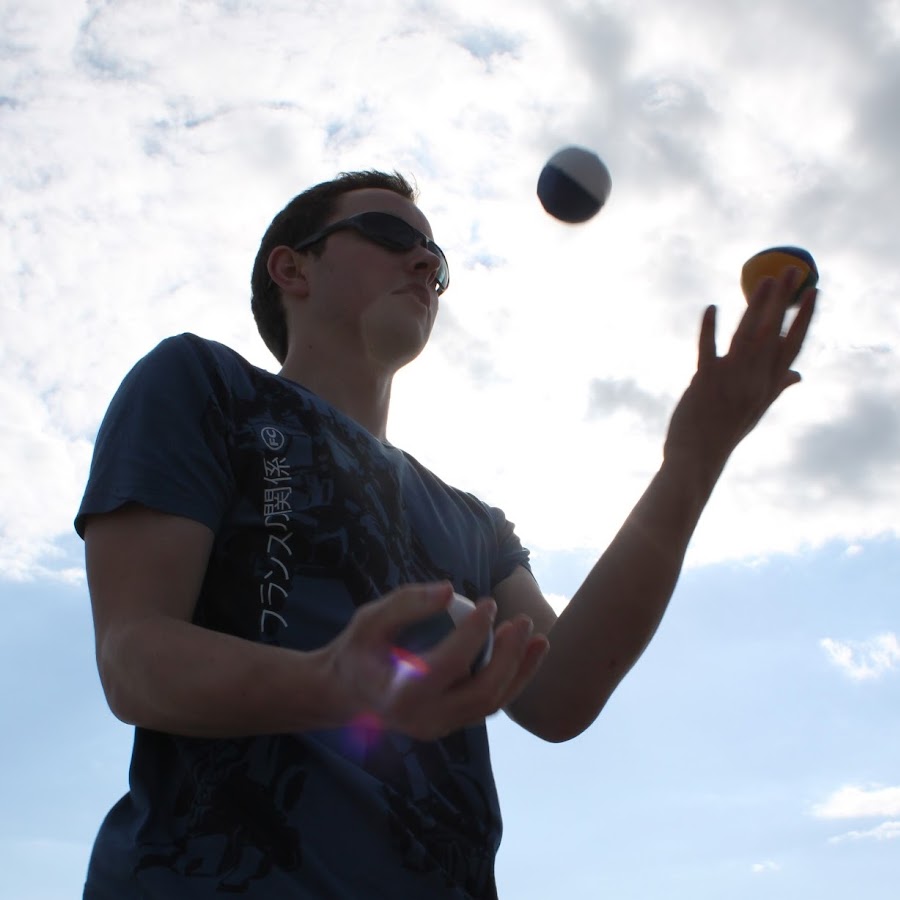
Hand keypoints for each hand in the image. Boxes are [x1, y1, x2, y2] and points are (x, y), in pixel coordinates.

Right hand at [320, 582, 548, 740]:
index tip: (489, 603)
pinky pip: (486, 706)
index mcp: (400, 693)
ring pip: (490, 705)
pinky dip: (510, 681)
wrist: (343, 694)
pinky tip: (524, 654)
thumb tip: (451, 589)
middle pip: (481, 693)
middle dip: (510, 657)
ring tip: (538, 639)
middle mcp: (423, 719)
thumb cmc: (356, 650)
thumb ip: (407, 603)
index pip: (449, 664)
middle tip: (523, 621)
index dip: (474, 633)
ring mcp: (438, 728)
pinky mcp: (449, 726)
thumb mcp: (370, 619)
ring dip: (519, 672)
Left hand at [664, 266, 816, 479]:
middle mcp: (755, 381)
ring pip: (747, 336)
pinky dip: (709, 328)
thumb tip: (799, 376)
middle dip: (783, 299)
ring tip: (764, 280)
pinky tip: (711, 308)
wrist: (697, 459)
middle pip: (773, 333)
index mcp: (769, 386)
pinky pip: (707, 349)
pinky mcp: (705, 381)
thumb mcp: (756, 410)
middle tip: (790, 269)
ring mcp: (731, 380)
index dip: (803, 317)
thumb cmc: (724, 432)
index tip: (812, 292)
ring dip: (755, 306)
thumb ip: (776, 387)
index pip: (793, 345)